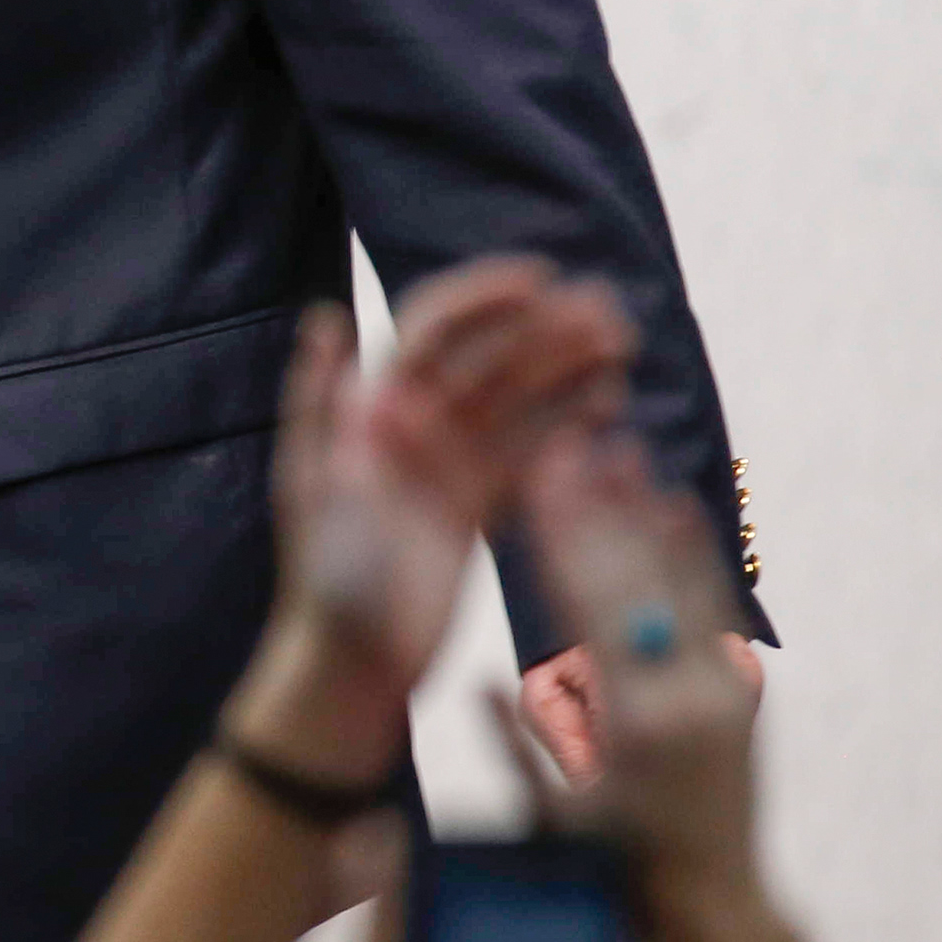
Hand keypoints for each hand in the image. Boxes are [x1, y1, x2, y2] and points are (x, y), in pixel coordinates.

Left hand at [225, 259, 634, 789]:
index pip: (430, 332)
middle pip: (486, 361)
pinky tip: (609, 405)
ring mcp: (446, 464)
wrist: (352, 662)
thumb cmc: (327, 575)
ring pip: (515, 401)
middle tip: (611, 313)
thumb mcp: (318, 485)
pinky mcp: (474, 506)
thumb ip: (322, 400)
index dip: (483, 300)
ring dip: (566, 370)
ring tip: (623, 348)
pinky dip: (565, 426)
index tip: (543, 279)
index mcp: (368, 408)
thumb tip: (328, 316)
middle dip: (544, 332)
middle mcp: (408, 425)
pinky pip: (527, 452)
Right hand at [513, 431, 768, 928]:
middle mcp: (685, 696)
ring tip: (619, 450)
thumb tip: (479, 676)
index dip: (561, 536)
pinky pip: (716, 609)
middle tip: (570, 444)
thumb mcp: (546, 811)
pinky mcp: (742, 691)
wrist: (716, 902)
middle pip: (634, 580)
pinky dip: (695, 556)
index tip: (537, 477)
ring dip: (644, 514)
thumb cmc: (613, 869)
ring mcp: (722, 690)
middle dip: (596, 508)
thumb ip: (512, 742)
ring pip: (679, 583)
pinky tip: (674, 506)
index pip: (588, 605)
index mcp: (630, 723)